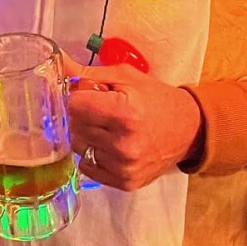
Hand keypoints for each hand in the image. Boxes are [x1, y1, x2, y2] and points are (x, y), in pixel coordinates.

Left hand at [63, 55, 202, 191]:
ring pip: (78, 147)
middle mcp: (123, 144)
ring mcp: (123, 167)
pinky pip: (88, 166)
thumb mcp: (125, 77)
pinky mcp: (124, 183)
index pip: (74, 105)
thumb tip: (57, 62)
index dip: (78, 96)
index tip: (88, 94)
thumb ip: (88, 73)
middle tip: (100, 109)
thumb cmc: (156, 99)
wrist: (189, 130)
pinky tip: (111, 144)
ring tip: (108, 127)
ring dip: (86, 135)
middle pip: (74, 126)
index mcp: (124, 112)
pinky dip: (94, 154)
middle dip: (82, 115)